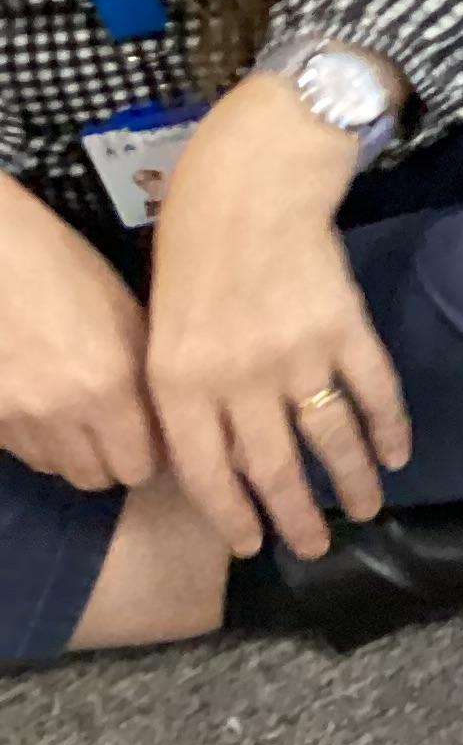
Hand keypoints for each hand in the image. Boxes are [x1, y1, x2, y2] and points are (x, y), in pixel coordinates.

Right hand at [0, 175, 159, 490]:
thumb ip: (147, 380)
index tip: (151, 435)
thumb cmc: (61, 266)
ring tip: (72, 411)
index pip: (141, 468)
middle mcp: (62, 412)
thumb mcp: (126, 316)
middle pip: (97, 478)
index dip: (149, 453)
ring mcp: (14, 416)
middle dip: (111, 458)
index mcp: (110, 386)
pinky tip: (36, 399)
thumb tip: (166, 427)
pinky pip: (17, 449)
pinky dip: (31, 436)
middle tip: (114, 428)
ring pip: (54, 467)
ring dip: (69, 450)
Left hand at [145, 75, 410, 560]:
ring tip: (364, 511)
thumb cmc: (196, 249)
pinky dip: (390, 428)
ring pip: (330, 440)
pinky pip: (374, 392)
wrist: (252, 182)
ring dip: (351, 484)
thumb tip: (215, 460)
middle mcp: (237, 376)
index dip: (232, 516)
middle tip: (313, 548)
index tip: (252, 545)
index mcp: (180, 379)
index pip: (207, 472)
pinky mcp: (345, 328)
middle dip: (297, 519)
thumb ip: (185, 394)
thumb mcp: (163, 327)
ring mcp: (296, 354)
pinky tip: (397, 453)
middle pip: (274, 469)